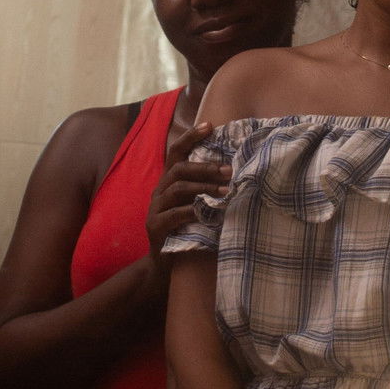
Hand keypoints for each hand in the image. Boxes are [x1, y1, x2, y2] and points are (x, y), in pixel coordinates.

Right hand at [146, 122, 228, 262]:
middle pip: (178, 169)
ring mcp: (155, 208)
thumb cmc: (185, 230)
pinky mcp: (155, 226)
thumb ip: (205, 188)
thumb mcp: (194, 204)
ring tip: (226, 190)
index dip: (191, 137)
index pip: (176, 152)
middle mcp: (159, 190)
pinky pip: (174, 214)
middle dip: (205, 167)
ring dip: (204, 187)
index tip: (210, 125)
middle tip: (229, 170)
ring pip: (178, 188)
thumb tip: (234, 171)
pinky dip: (193, 211)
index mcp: (168, 181)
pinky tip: (209, 212)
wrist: (163, 263)